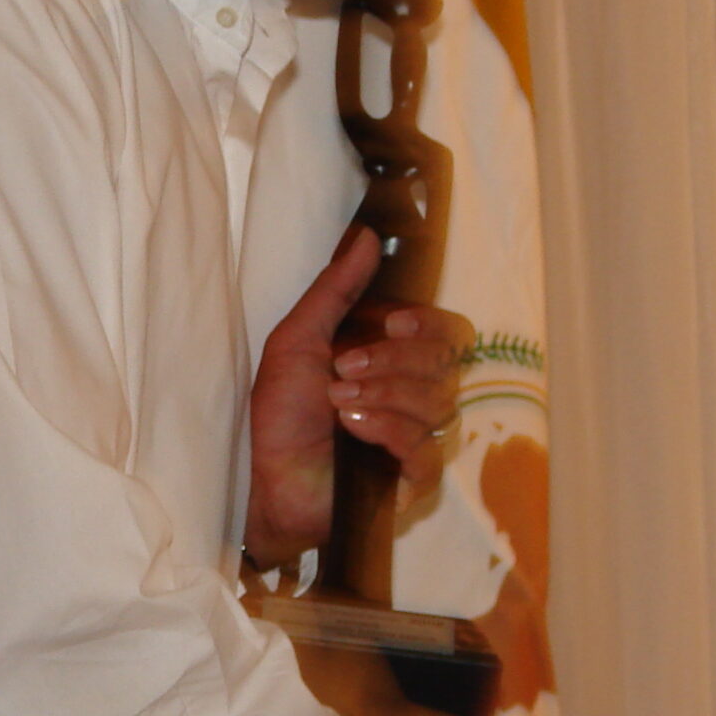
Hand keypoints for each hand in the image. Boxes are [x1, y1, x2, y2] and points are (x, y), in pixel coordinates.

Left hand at [245, 228, 468, 571]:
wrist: (268, 479)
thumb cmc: (282, 415)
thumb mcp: (298, 340)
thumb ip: (335, 288)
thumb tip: (366, 236)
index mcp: (394, 357)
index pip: (448, 331)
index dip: (428, 324)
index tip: (390, 324)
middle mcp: (414, 392)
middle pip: (447, 361)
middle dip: (393, 360)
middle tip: (344, 368)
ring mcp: (419, 436)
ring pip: (438, 401)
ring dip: (383, 396)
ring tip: (337, 405)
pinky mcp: (415, 478)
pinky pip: (426, 448)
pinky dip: (387, 432)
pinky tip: (353, 432)